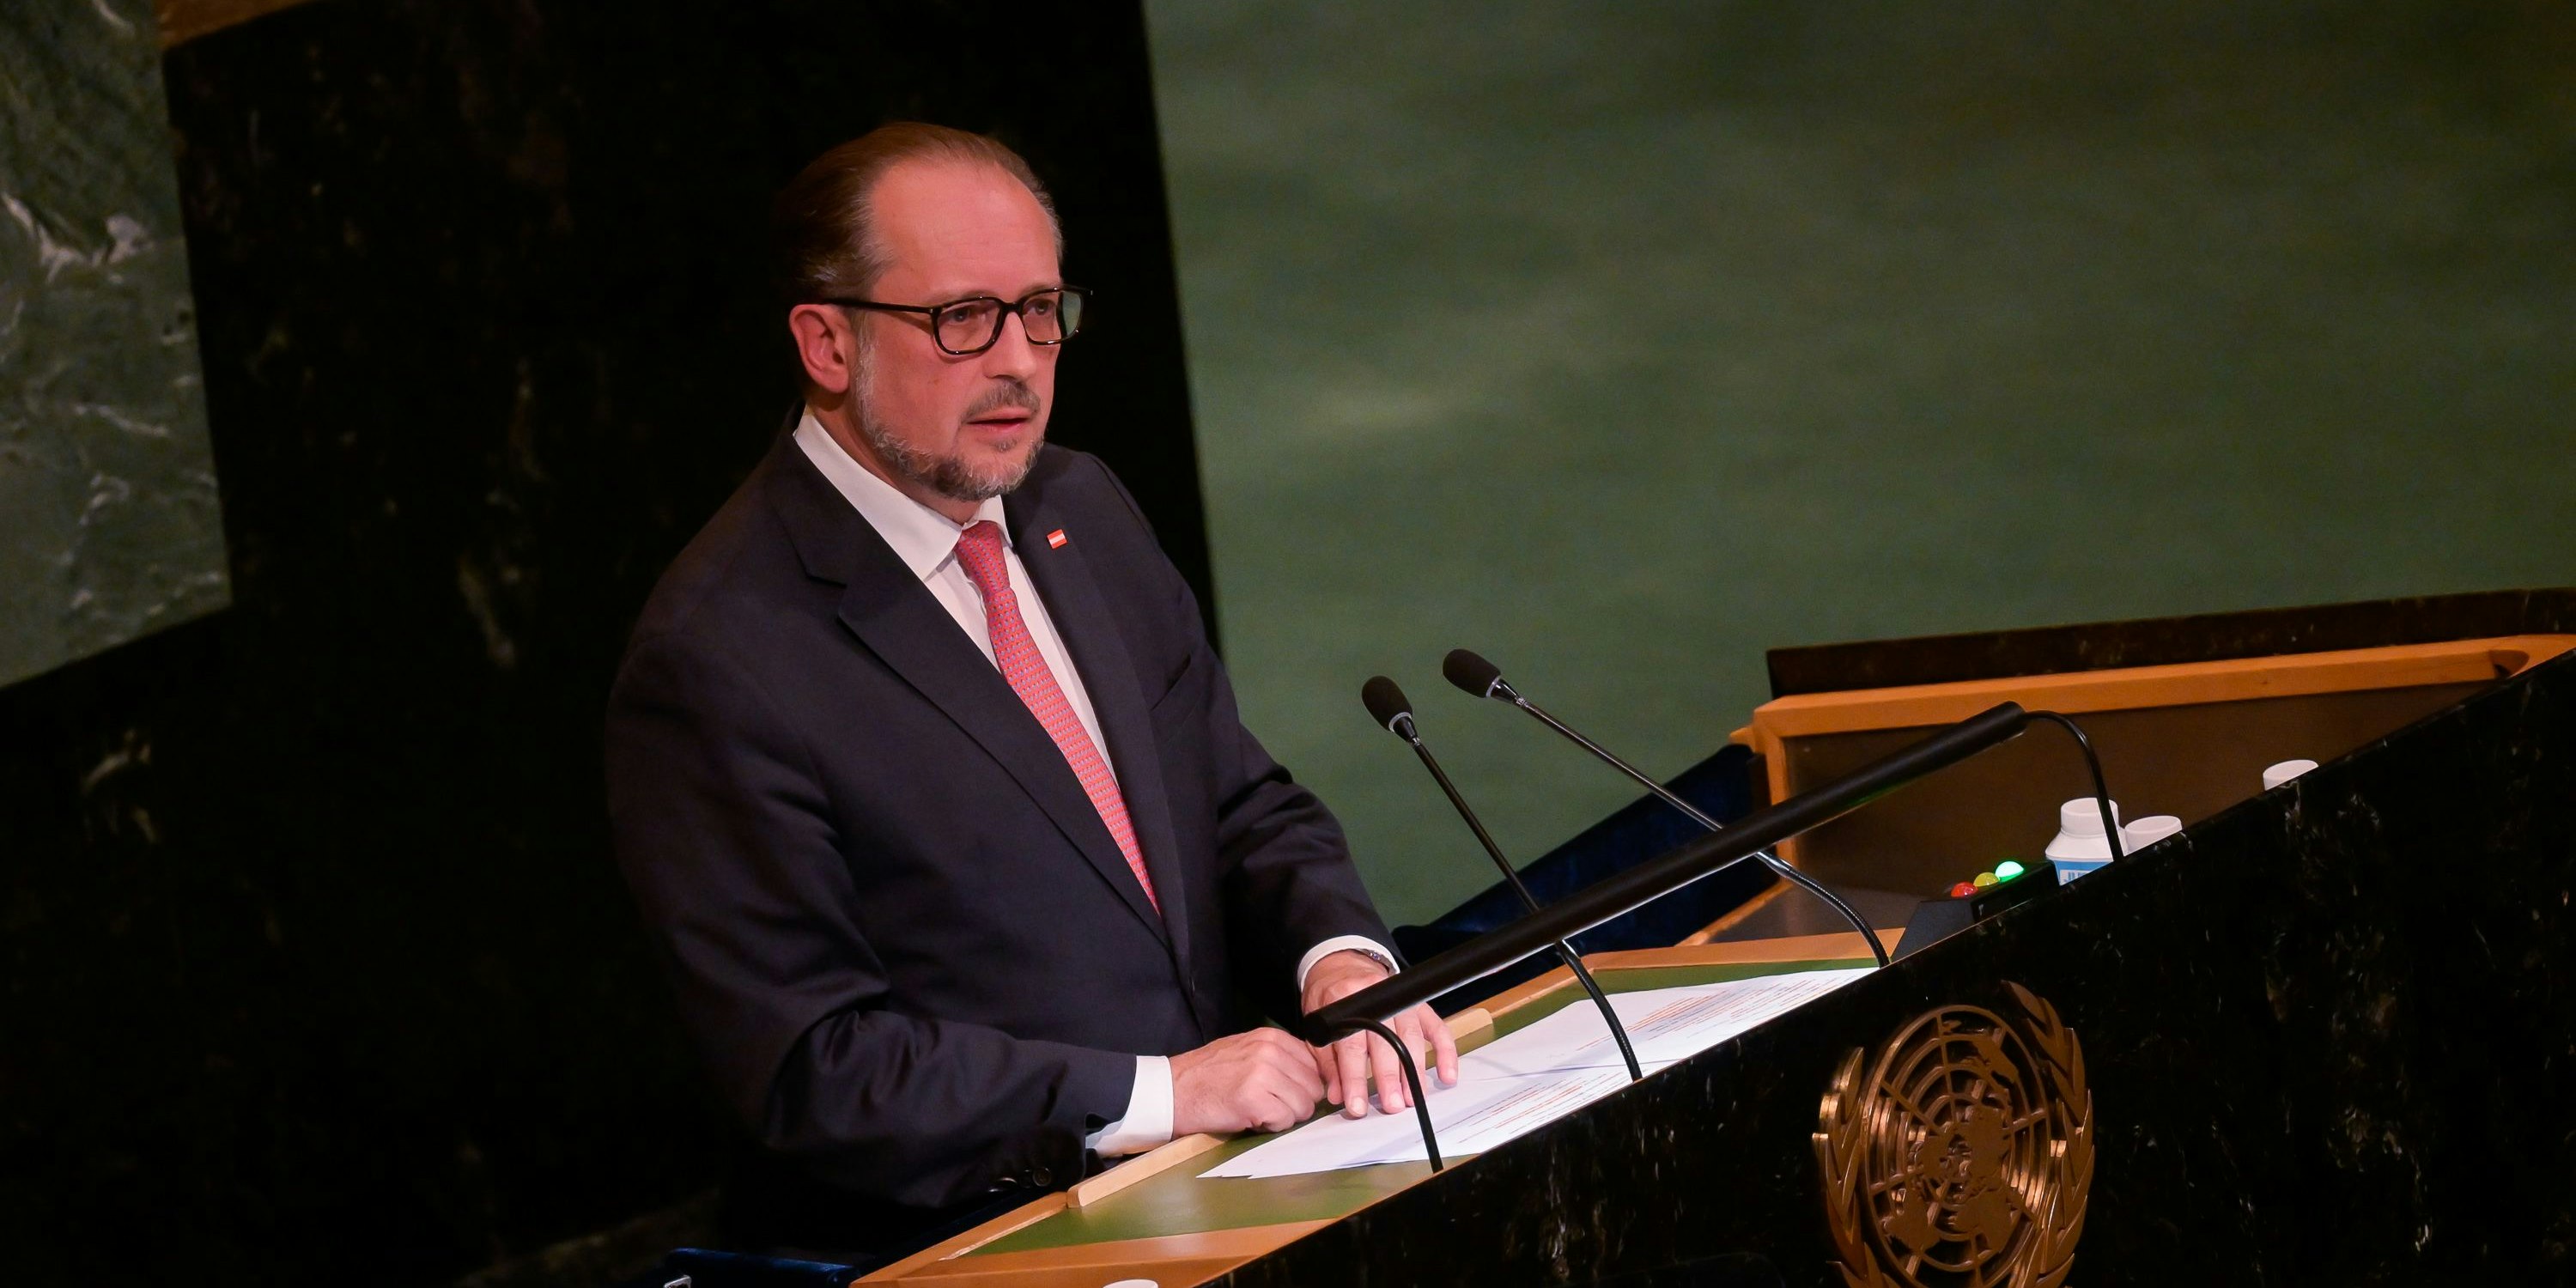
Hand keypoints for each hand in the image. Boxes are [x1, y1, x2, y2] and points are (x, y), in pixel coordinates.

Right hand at [1169, 1027, 1329, 1136]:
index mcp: (1271, 1037)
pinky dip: (1271, 1126)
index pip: (1314, 1065)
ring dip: (1284, 1116)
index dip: (1303, 1085)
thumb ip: (1279, 1057)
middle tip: (1269, 1104)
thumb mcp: (1246, 1050)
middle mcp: (1270, 1051)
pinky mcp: (1255, 1100)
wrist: (1173, 1090)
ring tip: (1258, 1110)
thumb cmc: (1208, 1075)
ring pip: (1303, 1106)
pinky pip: (1285, 1121)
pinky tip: (1251, 1118)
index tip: (1286, 1093)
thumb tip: (1311, 1077)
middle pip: (1313, 1087)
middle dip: (1296, 1102)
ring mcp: (1263, 1074)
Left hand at [1299, 949, 1460, 1117]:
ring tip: (1412, 1098)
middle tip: (1391, 1105)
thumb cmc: (1329, 996)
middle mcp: (1375, 997)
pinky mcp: (1418, 1005)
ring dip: (1414, 1071)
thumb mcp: (1318, 1024)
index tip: (1356, 1105)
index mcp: (1344, 1000)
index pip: (1351, 1045)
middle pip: (1385, 1041)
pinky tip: (1446, 1075)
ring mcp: (1400, 1000)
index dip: (1354, 1079)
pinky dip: (1445, 1052)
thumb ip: (1328, 1062)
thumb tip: (1338, 1095)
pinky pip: (1437, 1028)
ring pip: (1412, 1037)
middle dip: (1389, 1077)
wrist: (1342, 964)